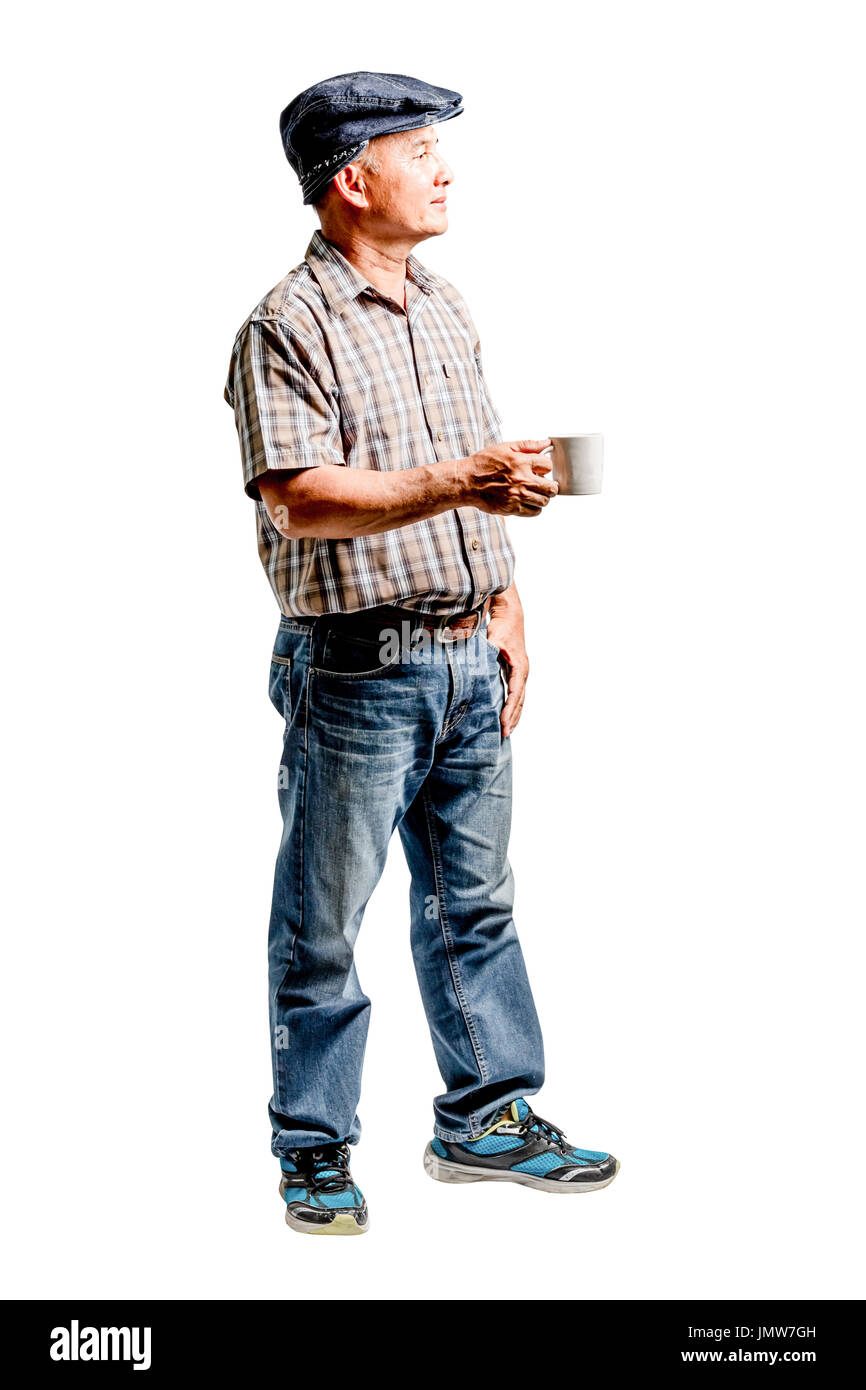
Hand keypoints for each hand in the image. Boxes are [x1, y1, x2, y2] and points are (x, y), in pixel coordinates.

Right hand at [464, 440, 557, 515]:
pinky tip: (527, 501)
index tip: (540, 469)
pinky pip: (534, 512)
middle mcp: (522, 480)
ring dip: (542, 498)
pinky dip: (534, 508)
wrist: (466, 482)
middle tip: (544, 485)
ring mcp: (518, 496)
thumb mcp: (505, 447)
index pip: (548, 465)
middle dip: (550, 486)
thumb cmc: (483, 464)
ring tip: (534, 493)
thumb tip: (547, 443)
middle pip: (551, 488)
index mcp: (521, 462)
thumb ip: (528, 445)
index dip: (546, 467)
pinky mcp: (512, 508)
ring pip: (544, 501)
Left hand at [487, 596, 528, 737]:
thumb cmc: (502, 626)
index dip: (509, 710)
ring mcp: (521, 672)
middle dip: (513, 718)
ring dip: (515, 715)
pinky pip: (516, 693)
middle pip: (520, 700)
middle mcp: (523, 671)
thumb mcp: (494, 639)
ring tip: (508, 731)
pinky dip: (513, 706)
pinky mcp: (516, 671)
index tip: (503, 723)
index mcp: (519, 666)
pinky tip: (508, 716)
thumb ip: (488, 653)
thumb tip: (479, 666)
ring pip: (520, 699)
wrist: (511, 615)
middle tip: (505, 734)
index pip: (515, 693)